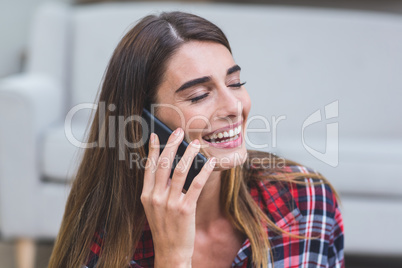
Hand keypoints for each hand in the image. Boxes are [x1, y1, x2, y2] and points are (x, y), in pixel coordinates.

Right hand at [141, 128, 215, 266]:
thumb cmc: (164, 228)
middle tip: (179, 132)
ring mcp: (170, 203)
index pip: (148, 166)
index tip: (156, 134)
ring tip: (196, 144)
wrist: (170, 252)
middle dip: (172, 144)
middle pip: (163, 164)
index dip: (152, 149)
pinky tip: (211, 162)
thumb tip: (171, 167)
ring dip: (189, 154)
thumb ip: (159, 189)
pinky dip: (205, 170)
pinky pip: (196, 184)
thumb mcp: (154, 208)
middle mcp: (155, 197)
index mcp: (146, 195)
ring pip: (180, 170)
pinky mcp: (185, 209)